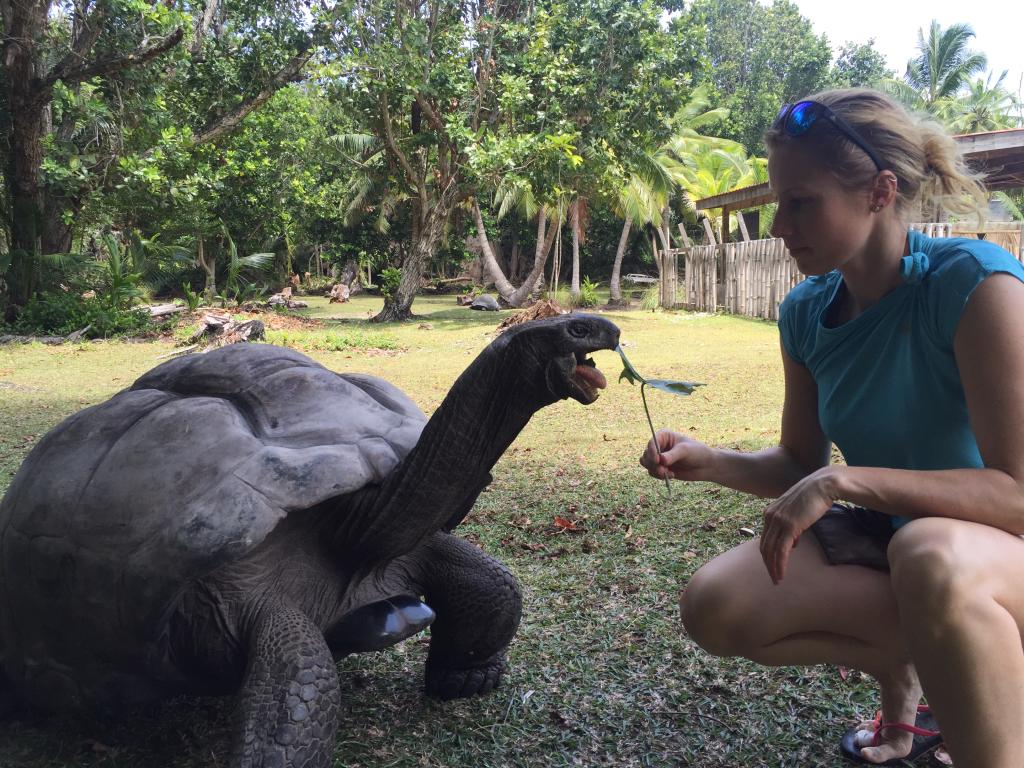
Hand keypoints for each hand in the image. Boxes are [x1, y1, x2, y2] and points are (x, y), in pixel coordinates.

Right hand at [639, 429, 714, 481]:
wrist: (706, 466)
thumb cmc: (697, 452)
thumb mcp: (685, 451)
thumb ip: (672, 455)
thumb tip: (660, 461)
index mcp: (664, 436)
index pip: (652, 442)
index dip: (651, 451)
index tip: (657, 460)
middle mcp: (659, 446)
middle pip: (646, 454)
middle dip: (652, 463)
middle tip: (662, 470)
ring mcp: (659, 458)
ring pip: (646, 464)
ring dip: (654, 470)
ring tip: (666, 473)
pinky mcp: (661, 468)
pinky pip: (652, 472)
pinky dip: (659, 475)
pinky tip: (672, 475)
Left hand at [760, 467, 838, 583]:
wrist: (822, 485)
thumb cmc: (813, 498)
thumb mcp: (797, 512)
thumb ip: (791, 526)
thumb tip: (793, 543)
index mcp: (769, 512)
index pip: (765, 538)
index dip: (768, 554)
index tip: (773, 566)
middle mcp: (770, 516)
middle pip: (764, 546)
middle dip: (768, 564)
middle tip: (773, 578)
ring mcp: (778, 521)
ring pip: (770, 550)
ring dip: (773, 567)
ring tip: (777, 579)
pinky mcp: (788, 526)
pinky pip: (781, 550)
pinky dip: (780, 564)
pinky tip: (782, 574)